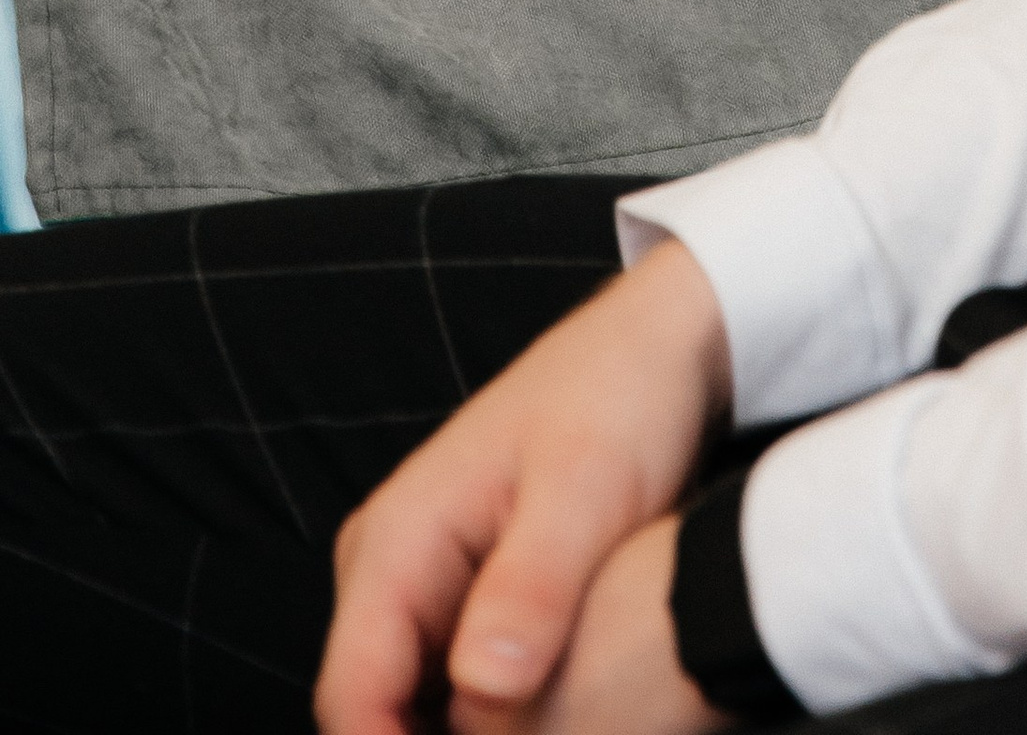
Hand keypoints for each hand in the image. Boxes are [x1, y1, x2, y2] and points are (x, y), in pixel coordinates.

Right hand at [317, 239, 727, 734]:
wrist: (657, 347)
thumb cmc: (621, 399)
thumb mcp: (589, 489)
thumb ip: (531, 585)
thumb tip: (481, 686)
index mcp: (395, 540)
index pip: (352, 696)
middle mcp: (391, 568)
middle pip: (375, 711)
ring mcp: (426, 585)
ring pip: (416, 706)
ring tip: (557, 729)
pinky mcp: (467, 598)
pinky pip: (456, 687)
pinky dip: (493, 720)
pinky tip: (551, 724)